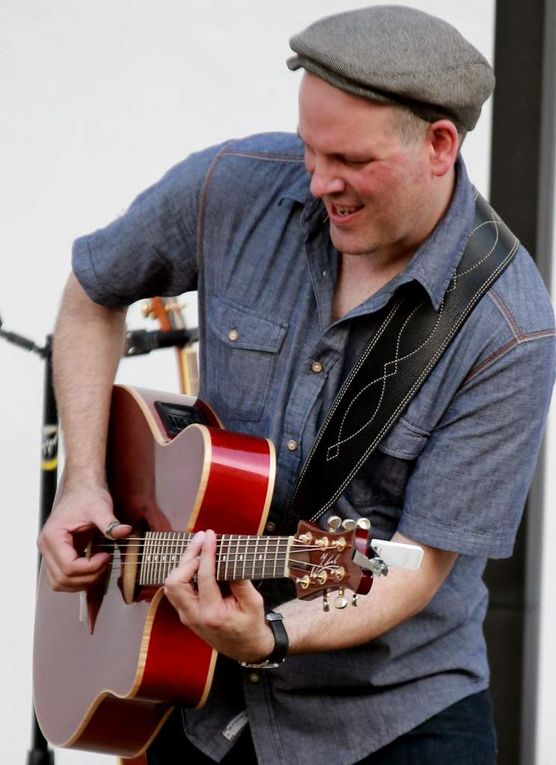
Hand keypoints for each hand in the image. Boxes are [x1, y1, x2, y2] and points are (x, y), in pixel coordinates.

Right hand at [37, 482, 130, 591]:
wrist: (82, 489)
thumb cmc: (87, 496)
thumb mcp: (100, 507)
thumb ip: (110, 523)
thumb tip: (124, 532)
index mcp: (53, 536)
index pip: (69, 567)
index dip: (90, 568)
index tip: (106, 557)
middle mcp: (46, 547)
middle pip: (62, 579)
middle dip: (88, 577)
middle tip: (105, 563)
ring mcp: (49, 553)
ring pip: (60, 583)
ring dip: (82, 582)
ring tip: (100, 566)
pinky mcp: (56, 556)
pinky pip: (62, 577)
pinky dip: (77, 579)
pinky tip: (93, 568)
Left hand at [164, 530, 274, 662]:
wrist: (245, 648)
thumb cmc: (251, 625)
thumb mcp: (253, 603)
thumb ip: (241, 581)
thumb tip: (228, 556)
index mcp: (212, 614)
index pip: (203, 577)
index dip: (206, 552)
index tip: (210, 535)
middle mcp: (193, 616)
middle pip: (175, 582)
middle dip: (188, 557)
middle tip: (202, 539)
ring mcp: (186, 616)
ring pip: (170, 585)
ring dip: (183, 564)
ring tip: (199, 548)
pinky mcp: (185, 613)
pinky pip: (175, 590)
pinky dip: (183, 572)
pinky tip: (197, 561)